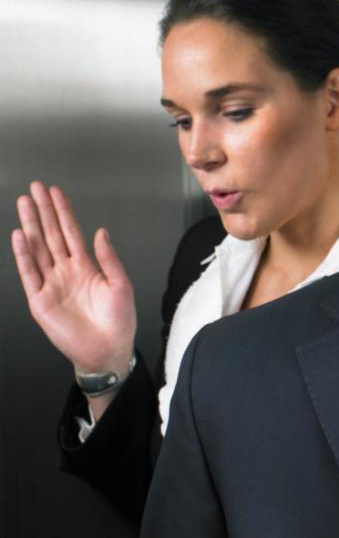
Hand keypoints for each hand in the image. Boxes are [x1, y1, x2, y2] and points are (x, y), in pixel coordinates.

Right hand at [11, 182, 136, 381]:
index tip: (56, 192)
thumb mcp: (120, 284)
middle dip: (43, 211)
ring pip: (37, 249)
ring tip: (24, 204)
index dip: (63, 212)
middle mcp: (66, 271)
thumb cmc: (118, 320)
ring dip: (30, 226)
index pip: (71, 232)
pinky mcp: (40, 300)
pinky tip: (20, 236)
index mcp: (86, 266)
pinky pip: (29, 273)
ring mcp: (51, 284)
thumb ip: (108, 258)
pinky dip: (23, 255)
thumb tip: (100, 232)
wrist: (108, 349)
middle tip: (35, 189)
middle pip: (50, 235)